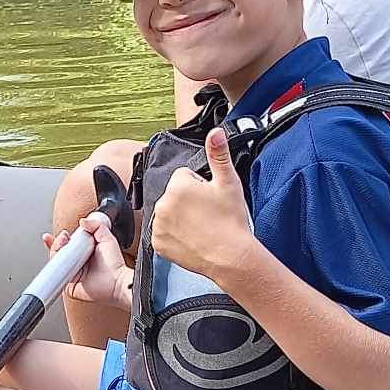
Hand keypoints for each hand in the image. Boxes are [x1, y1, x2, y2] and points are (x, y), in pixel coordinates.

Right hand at [42, 211, 132, 308]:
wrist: (116, 280)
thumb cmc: (114, 264)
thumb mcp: (106, 238)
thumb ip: (96, 226)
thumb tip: (83, 221)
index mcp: (83, 254)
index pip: (67, 244)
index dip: (60, 239)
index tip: (62, 234)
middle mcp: (76, 264)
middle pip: (59, 252)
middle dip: (56, 243)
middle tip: (62, 238)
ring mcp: (72, 274)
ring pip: (56, 263)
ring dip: (55, 251)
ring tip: (62, 244)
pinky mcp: (69, 285)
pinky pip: (58, 276)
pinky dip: (55, 268)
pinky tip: (59, 260)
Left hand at [149, 127, 257, 292]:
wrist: (231, 257)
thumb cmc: (232, 222)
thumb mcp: (228, 183)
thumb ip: (218, 154)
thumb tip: (215, 132)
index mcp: (178, 186)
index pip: (184, 177)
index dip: (200, 187)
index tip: (210, 199)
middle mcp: (163, 204)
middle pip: (175, 195)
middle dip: (189, 201)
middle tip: (208, 215)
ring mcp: (159, 225)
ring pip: (169, 213)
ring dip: (181, 218)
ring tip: (202, 227)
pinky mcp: (158, 244)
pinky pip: (164, 233)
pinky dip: (175, 236)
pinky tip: (192, 239)